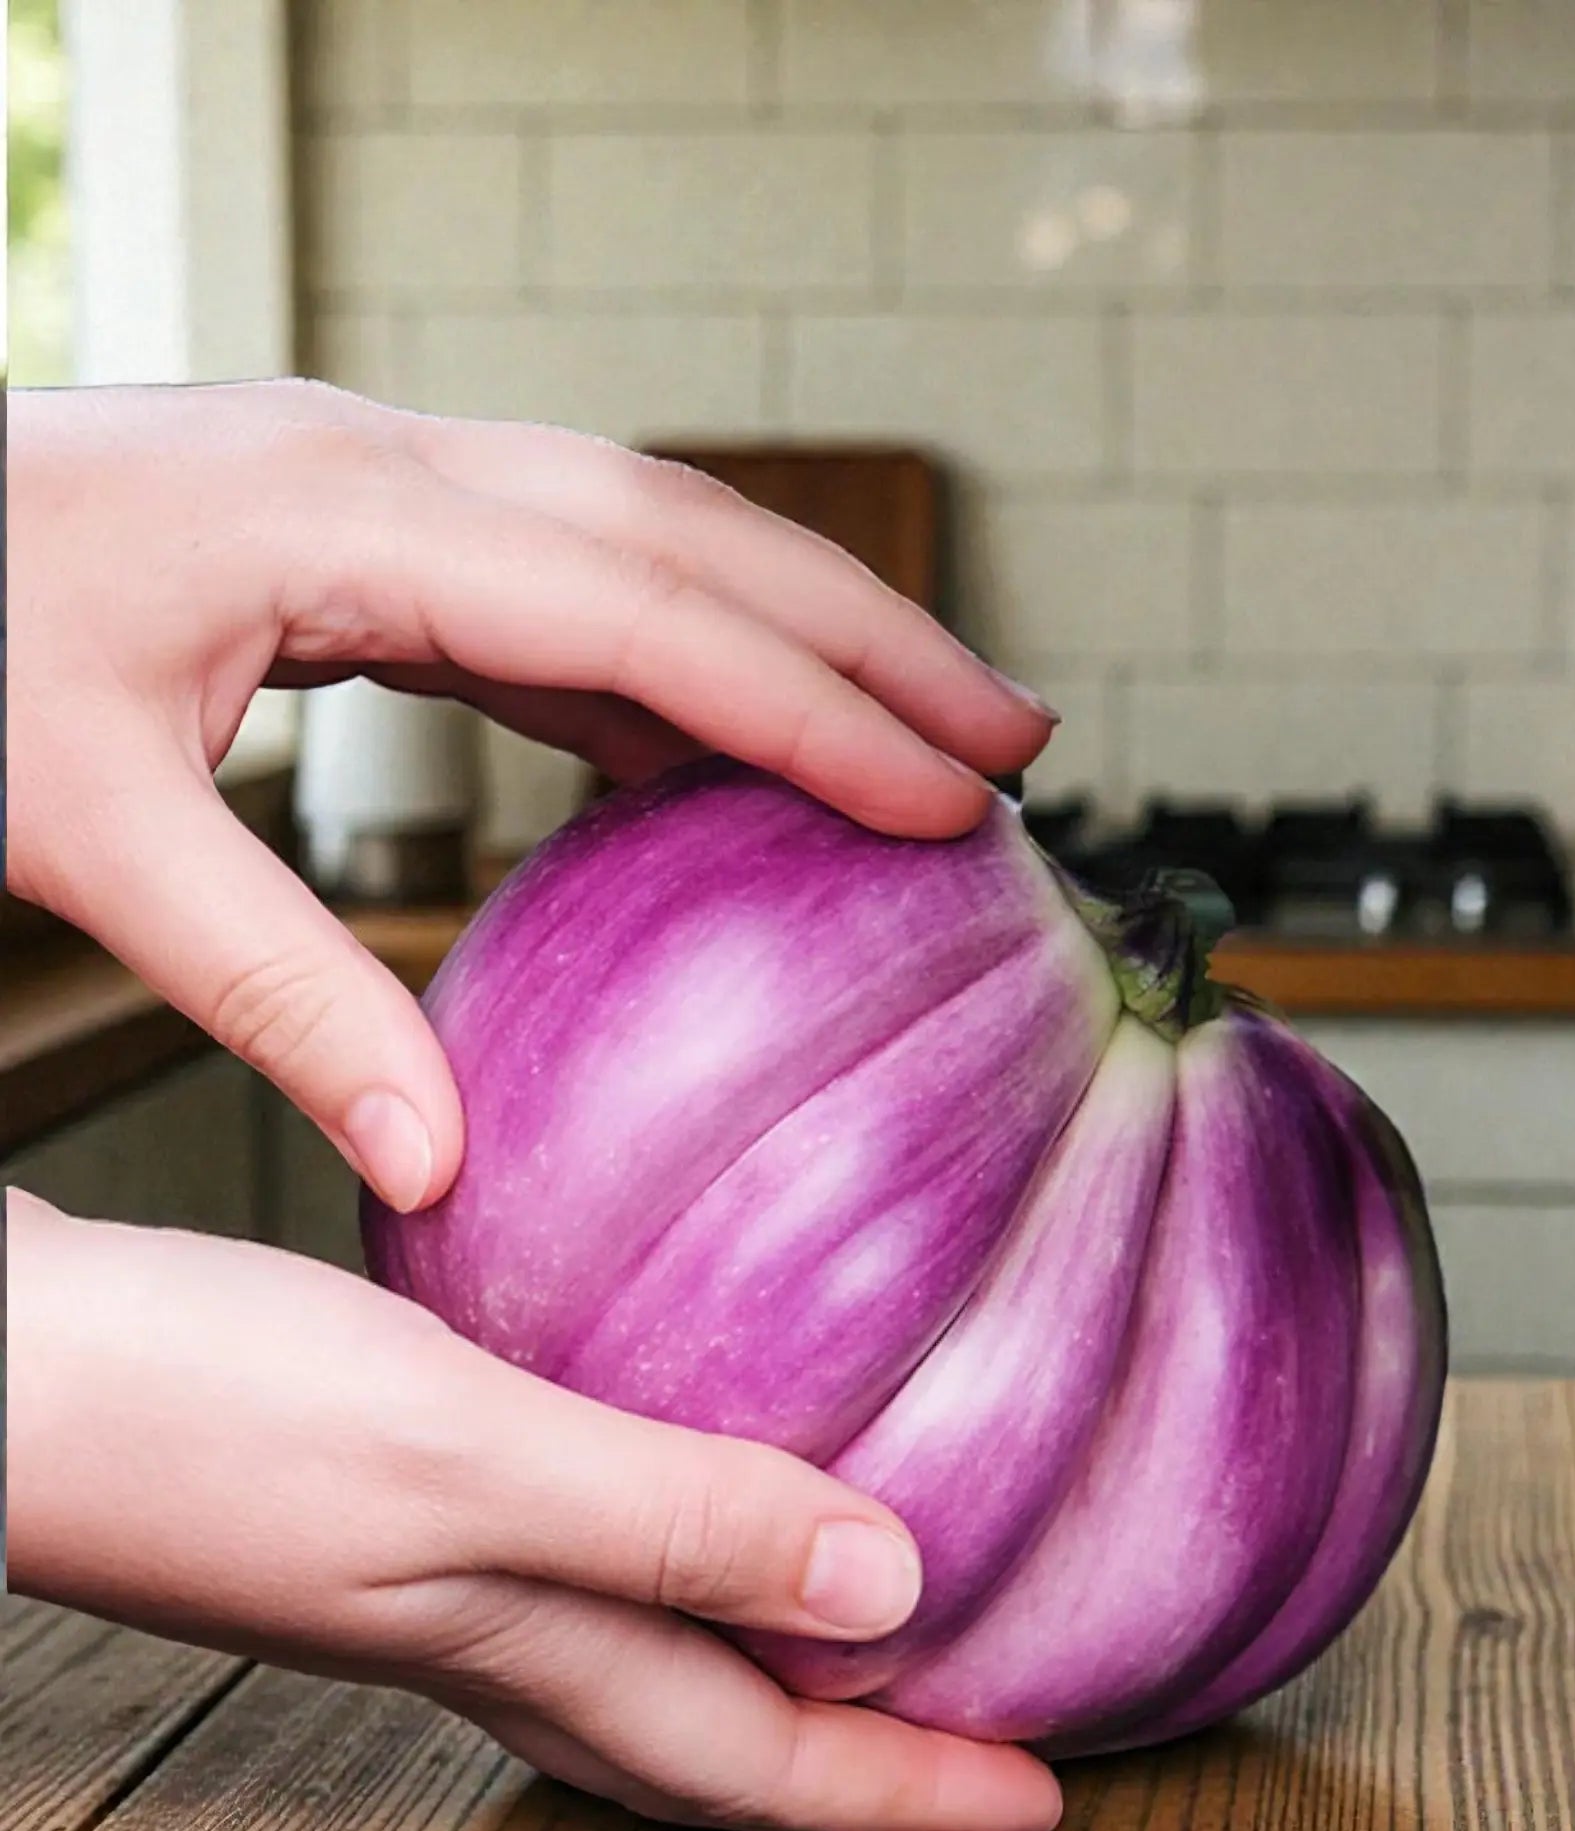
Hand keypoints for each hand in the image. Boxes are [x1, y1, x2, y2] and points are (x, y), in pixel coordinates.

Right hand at [3, 1193, 1063, 1830]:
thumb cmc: (184, 1419)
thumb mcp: (461, 1463)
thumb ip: (669, 1519)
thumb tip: (891, 1586)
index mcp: (526, 1640)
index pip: (763, 1756)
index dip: (911, 1788)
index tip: (1046, 1800)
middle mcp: (492, 1625)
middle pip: (716, 1734)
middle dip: (861, 1755)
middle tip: (981, 1734)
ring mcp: (435, 1568)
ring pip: (650, 1650)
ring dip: (771, 1649)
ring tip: (872, 1611)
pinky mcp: (387, 1489)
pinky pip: (579, 1544)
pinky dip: (669, 1536)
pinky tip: (679, 1462)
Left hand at [4, 381, 1053, 1214]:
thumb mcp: (75, 827)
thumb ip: (267, 989)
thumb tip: (434, 1161)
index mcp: (334, 516)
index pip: (643, 612)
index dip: (814, 707)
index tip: (948, 799)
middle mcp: (388, 463)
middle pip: (695, 533)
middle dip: (874, 635)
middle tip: (1017, 739)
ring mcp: (385, 480)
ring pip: (655, 536)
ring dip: (803, 630)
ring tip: (926, 730)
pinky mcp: (369, 526)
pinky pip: (574, 583)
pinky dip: (684, 662)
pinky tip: (729, 748)